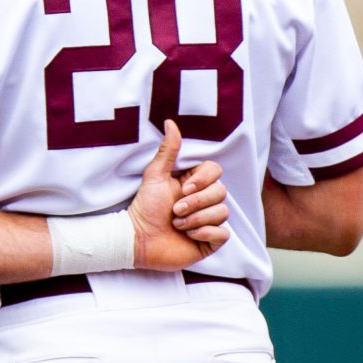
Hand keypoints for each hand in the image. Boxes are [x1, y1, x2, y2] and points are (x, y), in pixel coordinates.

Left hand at [128, 120, 230, 268]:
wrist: (138, 240)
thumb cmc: (145, 207)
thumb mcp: (155, 175)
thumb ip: (168, 150)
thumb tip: (170, 122)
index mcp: (194, 183)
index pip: (215, 171)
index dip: (203, 180)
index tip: (184, 188)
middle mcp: (204, 201)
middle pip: (221, 192)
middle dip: (197, 202)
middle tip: (175, 210)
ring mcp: (209, 221)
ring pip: (222, 212)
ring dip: (197, 219)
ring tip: (177, 225)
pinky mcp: (211, 241)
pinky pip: (223, 234)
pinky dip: (205, 233)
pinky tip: (189, 236)